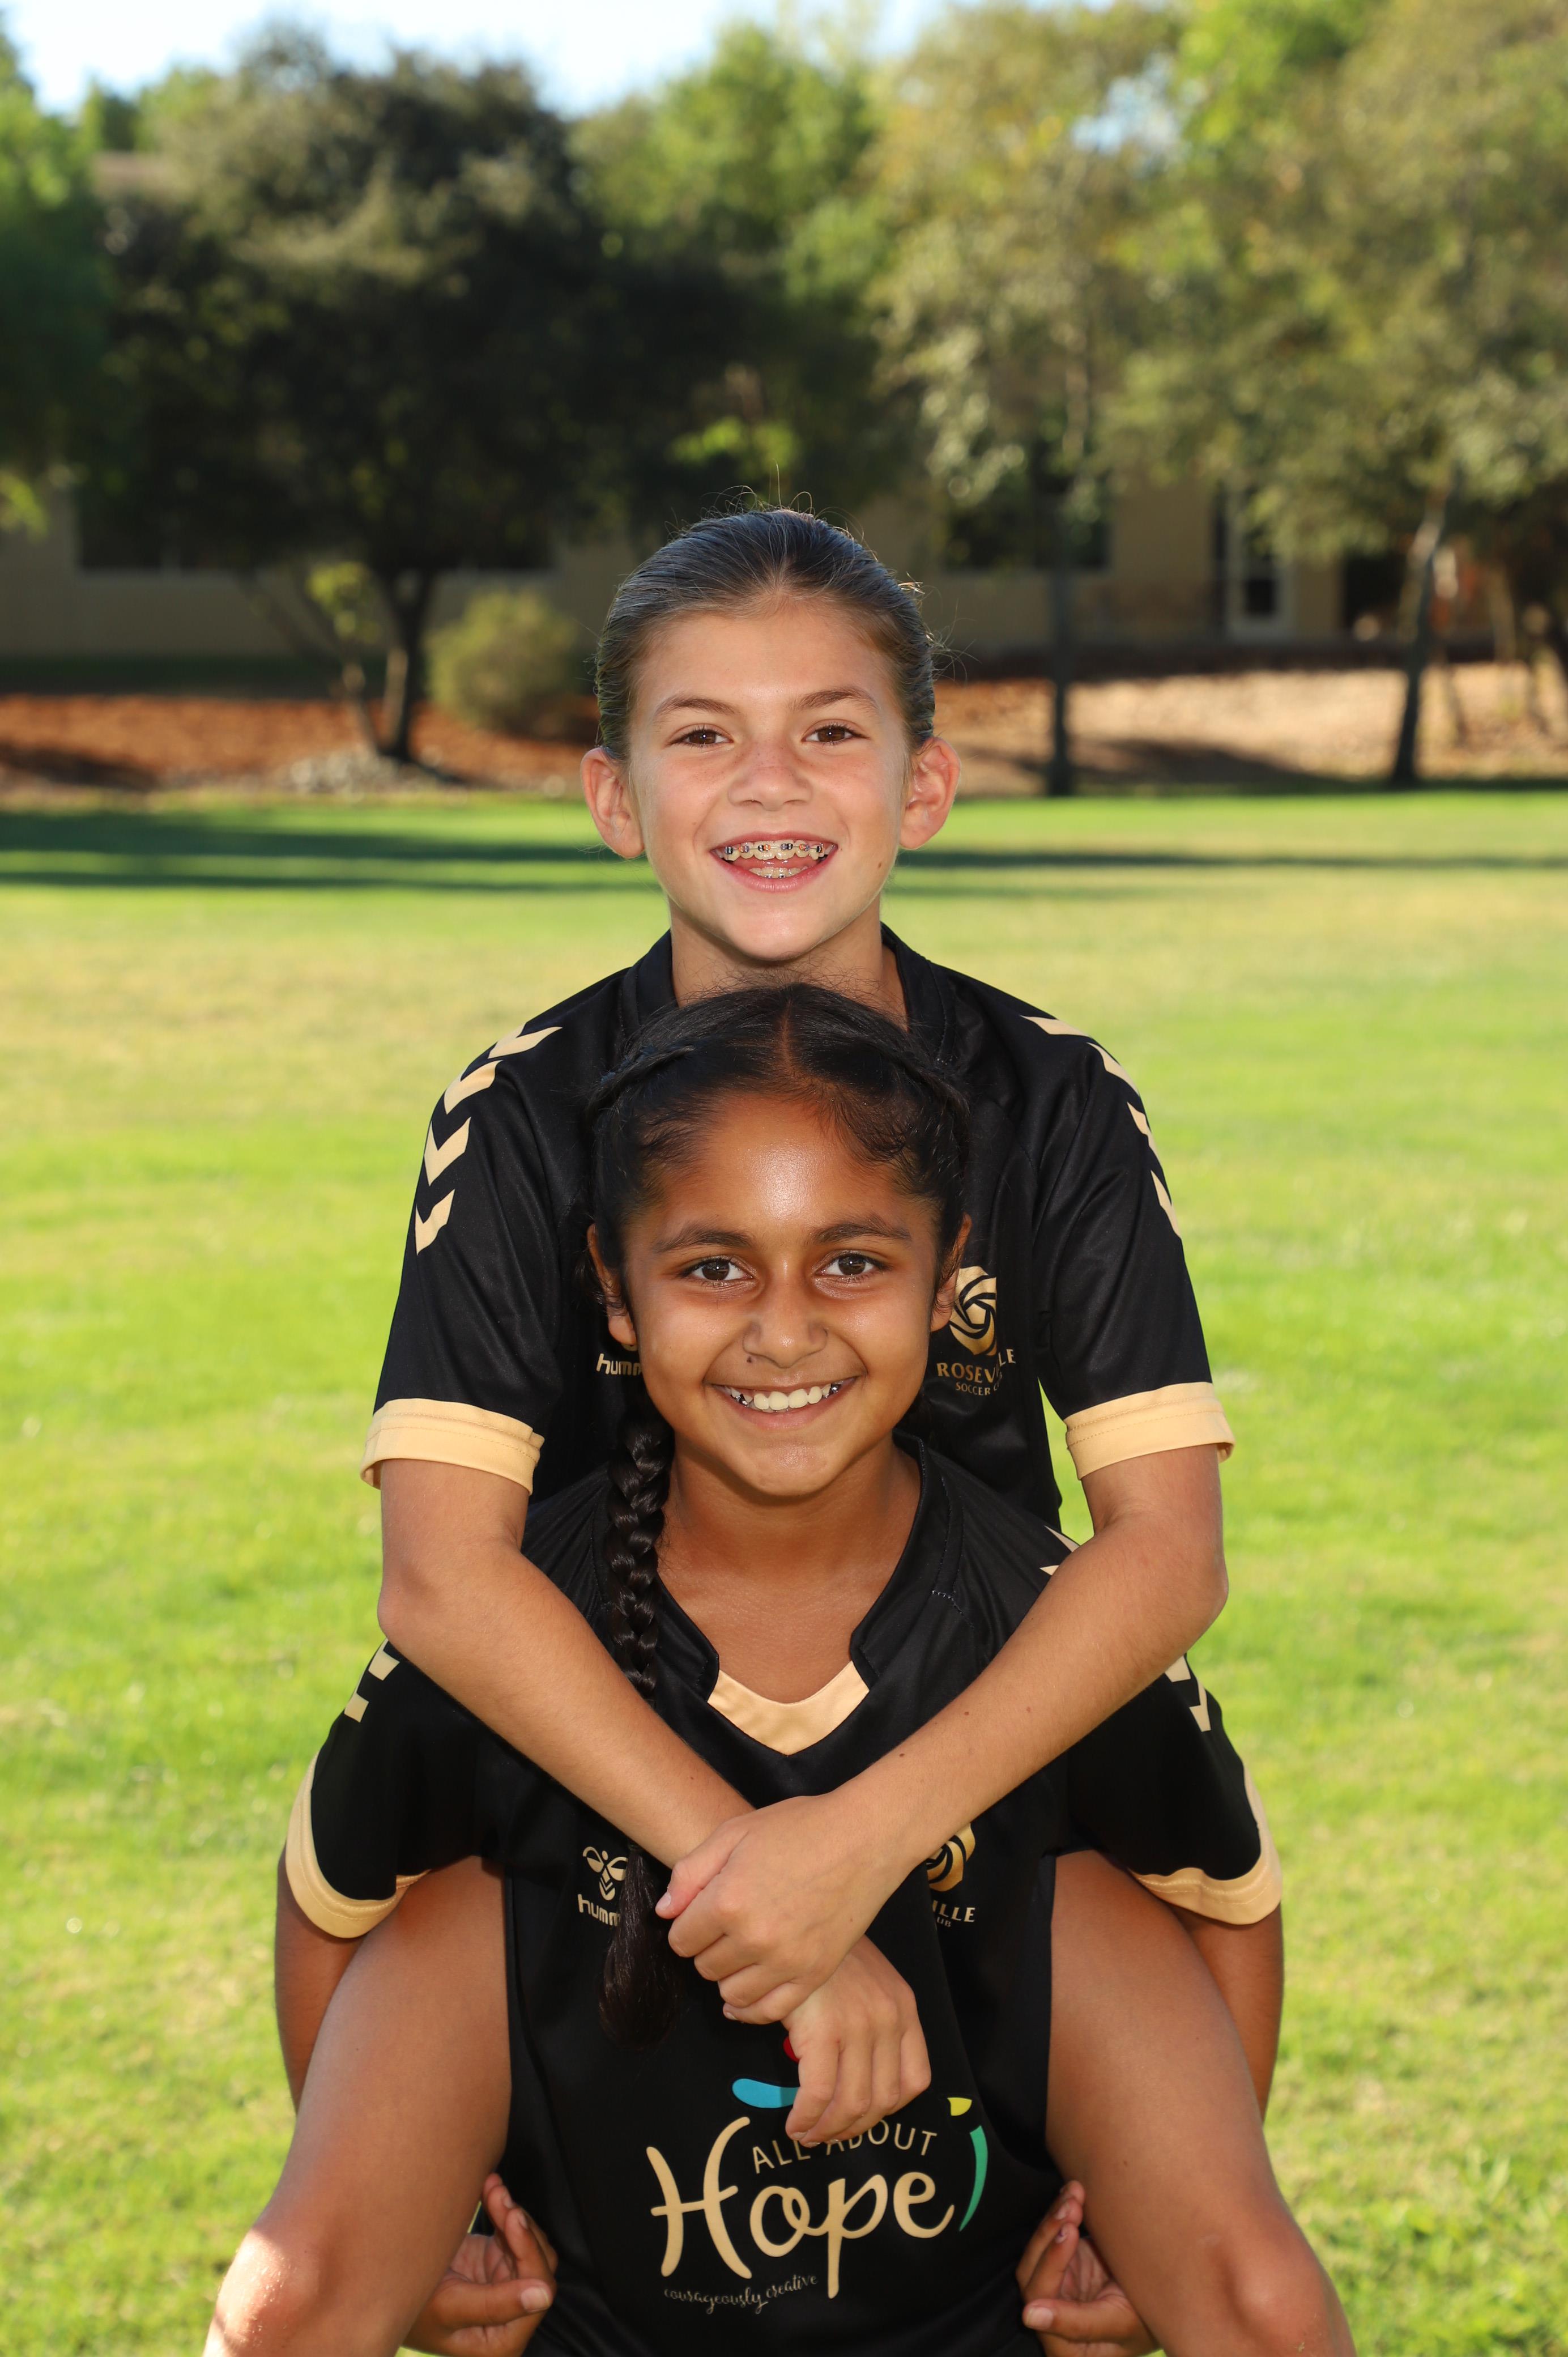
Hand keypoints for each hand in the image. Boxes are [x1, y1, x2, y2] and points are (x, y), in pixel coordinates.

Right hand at [404, 2175, 557, 2355]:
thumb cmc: (415, 2312)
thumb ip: (496, 2303)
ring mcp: (505, 2287)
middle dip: (518, 2225)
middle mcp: (512, 2316)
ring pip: (527, 2242)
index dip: (529, 2251)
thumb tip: (544, 2296)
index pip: (537, 2291)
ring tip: (490, 2188)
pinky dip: (502, 2210)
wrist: (389, 2292)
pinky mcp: (495, 2263)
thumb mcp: (450, 2307)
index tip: (511, 2217)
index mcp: (504, 2341)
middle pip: (536, 2262)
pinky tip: (488, 2191)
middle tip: (496, 2195)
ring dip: (511, 2212)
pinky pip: (512, 2232)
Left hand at [660, 1794, 900, 2016]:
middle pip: (704, 1967)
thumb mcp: (735, 1832)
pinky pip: (769, 2011)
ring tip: (740, 1952)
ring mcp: (786, 1961)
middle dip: (706, 1948)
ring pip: (731, 1992)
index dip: (686, 1925)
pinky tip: (744, 1996)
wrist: (863, 1840)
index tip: (700, 1914)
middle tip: (725, 1927)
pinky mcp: (814, 1975)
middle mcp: (753, 1938)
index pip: (680, 1938)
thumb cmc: (798, 1828)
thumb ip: (691, 1872)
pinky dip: (750, 2008)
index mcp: (727, 1900)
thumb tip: (665, 1912)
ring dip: (728, 1975)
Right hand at [780, 1936, 930, 2144]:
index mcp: (904, 2009)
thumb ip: (870, 2023)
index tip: (859, 2118)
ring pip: (853, 2104)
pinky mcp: (825, 2030)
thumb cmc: (822, 1954)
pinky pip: (820, 2094)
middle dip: (852, 2128)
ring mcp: (859, 2025)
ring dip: (828, 2130)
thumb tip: (849, 2076)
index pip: (915, 2080)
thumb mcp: (864, 1982)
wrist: (794, 1920)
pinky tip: (794, 2124)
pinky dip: (807, 2118)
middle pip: (883, 2100)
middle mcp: (889, 2020)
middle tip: (825, 2136)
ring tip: (805, 2134)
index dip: (887, 2111)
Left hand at [1018, 2183, 1156, 2356]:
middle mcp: (1051, 2313)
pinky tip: (1075, 2193)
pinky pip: (1053, 2234)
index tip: (1069, 2233)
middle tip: (1074, 2211)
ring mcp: (1058, 2285)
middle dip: (1051, 2236)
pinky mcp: (1067, 2261)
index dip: (1051, 2266)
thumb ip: (1077, 2323)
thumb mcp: (1119, 2324)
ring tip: (1076, 2197)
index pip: (1042, 2302)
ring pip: (1040, 2249)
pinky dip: (1061, 2212)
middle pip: (1033, 2271)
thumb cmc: (1142, 2325)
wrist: (1158, 2303)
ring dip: (1054, 2219)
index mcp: (1060, 2343)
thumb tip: (1029, 2316)